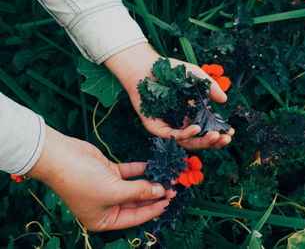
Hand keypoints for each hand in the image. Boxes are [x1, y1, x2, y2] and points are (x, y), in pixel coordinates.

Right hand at [27, 126, 172, 230]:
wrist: (60, 157)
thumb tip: (160, 191)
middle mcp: (107, 205)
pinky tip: (154, 166)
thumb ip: (139, 192)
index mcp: (104, 220)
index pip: (135, 218)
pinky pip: (129, 173)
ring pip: (134, 187)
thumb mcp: (114, 191)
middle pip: (136, 202)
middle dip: (154, 195)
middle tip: (172, 189)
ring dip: (149, 182)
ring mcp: (108, 187)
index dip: (153, 210)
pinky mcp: (109, 172)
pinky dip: (141, 170)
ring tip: (167, 178)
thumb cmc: (82, 181)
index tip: (169, 202)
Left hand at [104, 43, 234, 149]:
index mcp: (191, 114)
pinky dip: (185, 134)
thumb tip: (224, 100)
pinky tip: (196, 129)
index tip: (231, 132)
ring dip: (202, 141)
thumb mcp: (195, 76)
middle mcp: (181, 122)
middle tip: (226, 138)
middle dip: (214, 141)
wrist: (146, 67)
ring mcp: (169, 126)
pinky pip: (172, 135)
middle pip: (199, 139)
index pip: (207, 129)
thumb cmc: (170, 71)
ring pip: (187, 141)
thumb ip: (210, 87)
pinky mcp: (156, 127)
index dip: (219, 133)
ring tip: (215, 136)